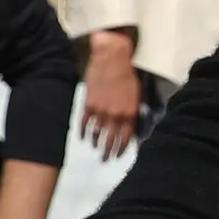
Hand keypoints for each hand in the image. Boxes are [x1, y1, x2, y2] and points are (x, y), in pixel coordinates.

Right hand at [79, 30, 141, 158]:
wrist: (111, 58)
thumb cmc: (127, 73)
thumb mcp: (136, 94)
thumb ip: (133, 110)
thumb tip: (130, 123)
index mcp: (130, 113)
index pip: (126, 137)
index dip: (122, 149)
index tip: (118, 156)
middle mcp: (116, 115)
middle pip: (111, 139)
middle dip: (108, 152)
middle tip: (105, 160)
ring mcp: (101, 111)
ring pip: (97, 133)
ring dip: (95, 143)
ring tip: (95, 149)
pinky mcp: (88, 104)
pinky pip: (85, 123)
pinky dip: (83, 132)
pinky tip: (83, 138)